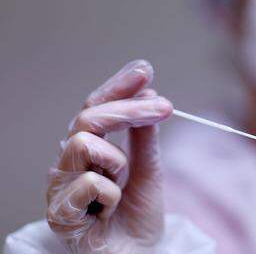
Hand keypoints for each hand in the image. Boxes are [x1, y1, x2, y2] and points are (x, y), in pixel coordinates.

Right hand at [46, 60, 172, 252]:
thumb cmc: (138, 215)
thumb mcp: (149, 168)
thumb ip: (145, 136)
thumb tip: (150, 94)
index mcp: (89, 149)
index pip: (96, 107)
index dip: (118, 86)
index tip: (145, 70)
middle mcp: (70, 163)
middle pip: (89, 117)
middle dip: (130, 108)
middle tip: (167, 107)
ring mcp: (61, 186)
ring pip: (83, 142)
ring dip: (116, 161)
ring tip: (122, 185)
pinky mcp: (59, 213)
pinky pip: (88, 182)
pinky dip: (110, 195)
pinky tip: (109, 210)